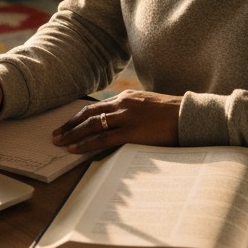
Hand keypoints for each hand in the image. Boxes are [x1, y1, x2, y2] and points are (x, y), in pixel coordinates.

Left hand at [52, 90, 181, 153]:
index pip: (97, 107)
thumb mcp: (150, 109)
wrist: (191, 115)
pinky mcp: (131, 131)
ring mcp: (126, 117)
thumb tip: (123, 126)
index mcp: (127, 98)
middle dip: (70, 125)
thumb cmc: (174, 115)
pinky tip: (75, 149)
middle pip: (89, 114)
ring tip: (59, 142)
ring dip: (73, 134)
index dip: (80, 117)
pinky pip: (103, 138)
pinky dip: (86, 144)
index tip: (68, 125)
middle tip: (55, 134)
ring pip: (92, 125)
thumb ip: (135, 114)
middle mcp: (123, 104)